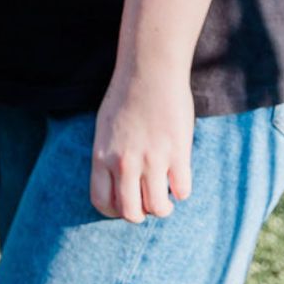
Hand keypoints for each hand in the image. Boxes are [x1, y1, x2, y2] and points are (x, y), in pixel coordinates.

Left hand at [89, 69, 194, 222]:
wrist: (149, 70)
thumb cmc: (126, 95)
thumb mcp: (105, 127)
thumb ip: (109, 155)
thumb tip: (118, 181)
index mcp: (102, 155)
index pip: (101, 203)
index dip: (115, 211)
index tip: (126, 204)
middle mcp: (124, 163)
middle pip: (130, 213)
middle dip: (141, 214)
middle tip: (148, 201)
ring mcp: (151, 160)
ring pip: (158, 208)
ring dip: (164, 207)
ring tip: (166, 194)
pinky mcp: (177, 153)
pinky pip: (181, 191)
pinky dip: (182, 190)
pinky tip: (180, 177)